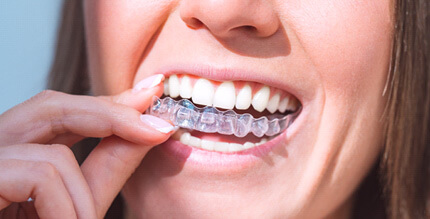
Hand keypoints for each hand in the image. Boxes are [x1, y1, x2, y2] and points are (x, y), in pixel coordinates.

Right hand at [0, 74, 172, 217]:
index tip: (153, 92)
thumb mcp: (77, 206)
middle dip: (112, 115)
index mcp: (15, 154)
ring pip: (50, 145)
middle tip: (159, 128)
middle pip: (51, 106)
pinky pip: (40, 173)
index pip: (63, 111)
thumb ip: (107, 168)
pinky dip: (65, 204)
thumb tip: (150, 131)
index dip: (110, 102)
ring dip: (83, 192)